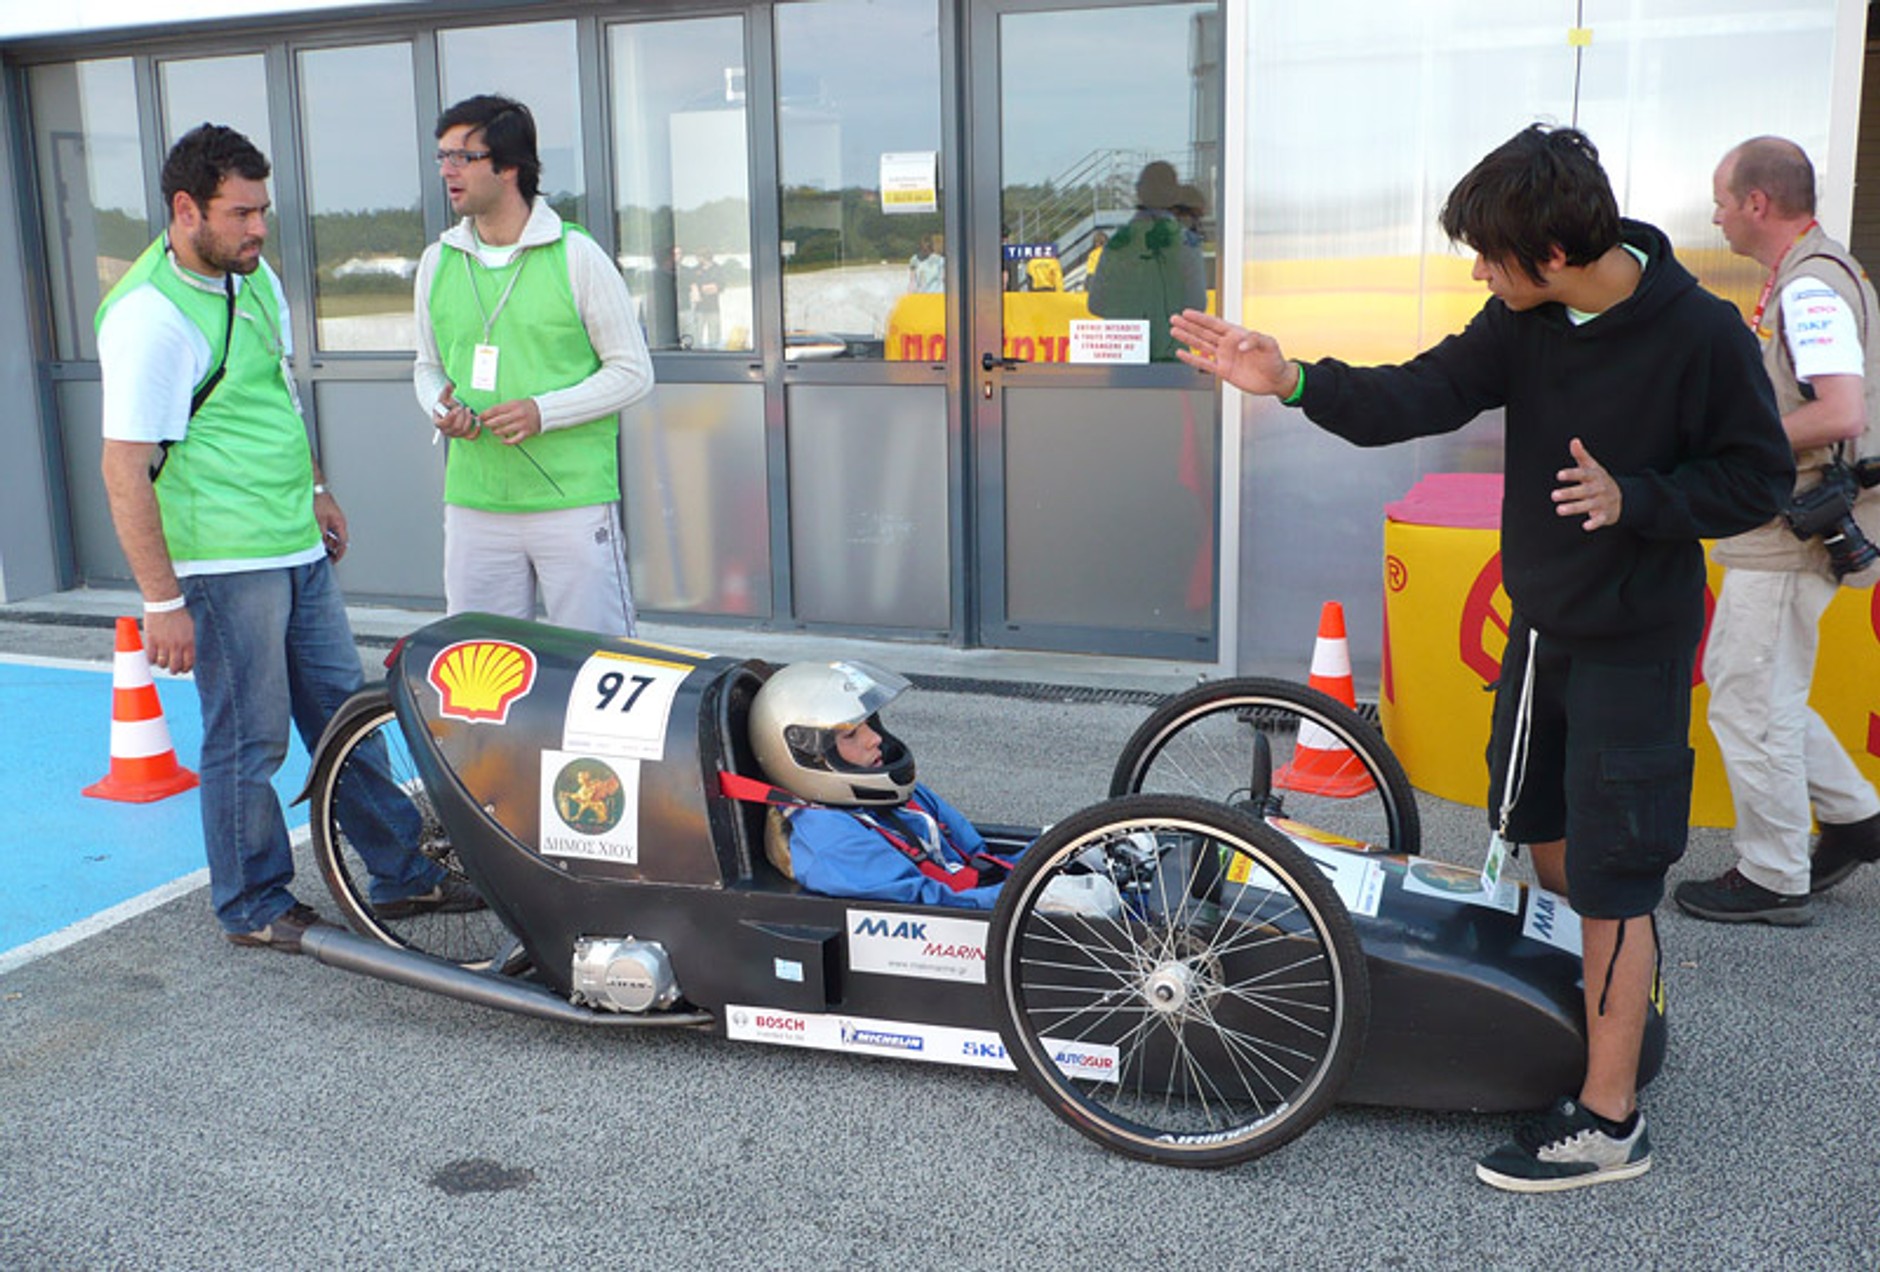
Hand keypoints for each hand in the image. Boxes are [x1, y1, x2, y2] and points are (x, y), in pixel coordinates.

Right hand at [145, 607, 195, 675]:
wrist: (165, 603)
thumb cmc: (178, 614)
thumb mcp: (189, 628)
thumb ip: (188, 641)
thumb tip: (187, 654)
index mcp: (189, 642)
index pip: (189, 662)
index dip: (186, 669)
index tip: (183, 669)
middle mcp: (177, 645)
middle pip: (175, 666)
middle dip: (174, 670)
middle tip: (172, 669)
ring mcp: (164, 644)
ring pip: (163, 664)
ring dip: (162, 665)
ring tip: (161, 662)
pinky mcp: (152, 641)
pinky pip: (150, 658)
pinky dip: (151, 661)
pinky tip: (152, 658)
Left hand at [315, 488, 348, 561]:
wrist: (314, 488)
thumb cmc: (319, 501)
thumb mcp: (319, 521)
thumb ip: (322, 535)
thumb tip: (322, 545)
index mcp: (340, 523)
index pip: (343, 542)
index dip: (339, 553)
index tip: (334, 560)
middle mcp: (339, 522)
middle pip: (338, 540)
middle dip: (331, 547)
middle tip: (323, 554)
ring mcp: (333, 519)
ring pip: (332, 535)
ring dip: (326, 541)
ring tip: (317, 544)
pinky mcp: (328, 516)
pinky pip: (327, 529)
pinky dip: (323, 534)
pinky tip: (315, 535)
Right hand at [433, 383, 480, 439]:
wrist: (450, 410)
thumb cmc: (446, 405)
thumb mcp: (444, 397)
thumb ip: (446, 390)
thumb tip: (449, 384)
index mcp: (438, 422)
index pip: (443, 423)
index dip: (451, 416)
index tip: (458, 407)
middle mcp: (446, 431)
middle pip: (455, 427)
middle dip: (462, 417)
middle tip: (465, 408)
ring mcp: (455, 434)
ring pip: (463, 431)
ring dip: (468, 420)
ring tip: (469, 411)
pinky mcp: (463, 435)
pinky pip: (471, 436)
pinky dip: (476, 430)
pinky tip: (477, 421)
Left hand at [479, 398, 542, 444]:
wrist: (544, 411)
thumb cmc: (526, 407)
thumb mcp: (515, 403)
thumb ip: (503, 408)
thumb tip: (489, 414)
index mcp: (513, 405)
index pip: (496, 410)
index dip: (486, 414)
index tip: (480, 416)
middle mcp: (518, 414)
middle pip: (498, 421)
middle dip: (489, 424)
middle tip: (485, 424)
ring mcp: (522, 424)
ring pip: (504, 431)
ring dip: (496, 432)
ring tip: (494, 431)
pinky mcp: (527, 432)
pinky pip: (515, 440)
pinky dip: (507, 441)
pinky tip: (503, 440)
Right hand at [1169, 309, 1296, 396]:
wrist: (1276, 379)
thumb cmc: (1274, 360)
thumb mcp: (1269, 344)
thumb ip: (1254, 340)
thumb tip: (1240, 345)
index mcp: (1237, 334)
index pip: (1215, 323)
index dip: (1201, 318)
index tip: (1188, 313)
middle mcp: (1228, 344)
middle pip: (1203, 332)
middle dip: (1188, 325)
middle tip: (1175, 319)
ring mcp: (1224, 357)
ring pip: (1200, 345)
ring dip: (1187, 338)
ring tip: (1175, 331)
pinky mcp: (1223, 370)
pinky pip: (1204, 363)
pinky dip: (1192, 359)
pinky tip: (1182, 353)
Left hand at [1553, 437, 1621, 529]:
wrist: (1620, 497)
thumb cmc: (1598, 480)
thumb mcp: (1592, 467)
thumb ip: (1581, 455)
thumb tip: (1574, 441)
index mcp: (1594, 476)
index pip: (1583, 474)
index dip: (1572, 474)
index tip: (1559, 475)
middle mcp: (1599, 489)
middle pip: (1584, 491)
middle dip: (1569, 493)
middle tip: (1553, 495)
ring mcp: (1603, 502)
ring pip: (1588, 505)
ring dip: (1574, 508)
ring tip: (1559, 510)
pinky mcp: (1605, 515)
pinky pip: (1600, 519)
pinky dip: (1594, 523)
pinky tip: (1585, 526)